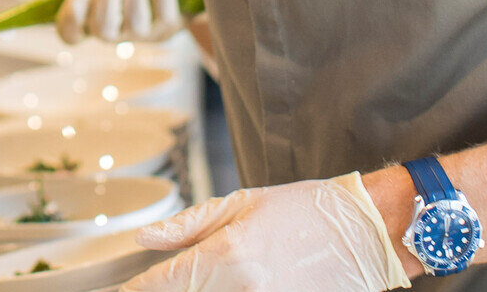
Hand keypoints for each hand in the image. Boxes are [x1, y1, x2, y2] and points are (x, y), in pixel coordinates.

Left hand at [125, 174, 411, 291]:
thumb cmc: (307, 210)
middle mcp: (242, 289)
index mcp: (227, 255)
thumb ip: (187, 225)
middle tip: (151, 289)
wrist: (368, 230)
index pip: (163, 284)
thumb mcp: (241, 204)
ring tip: (192, 285)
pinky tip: (221, 289)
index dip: (135, 290)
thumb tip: (145, 239)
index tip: (119, 291)